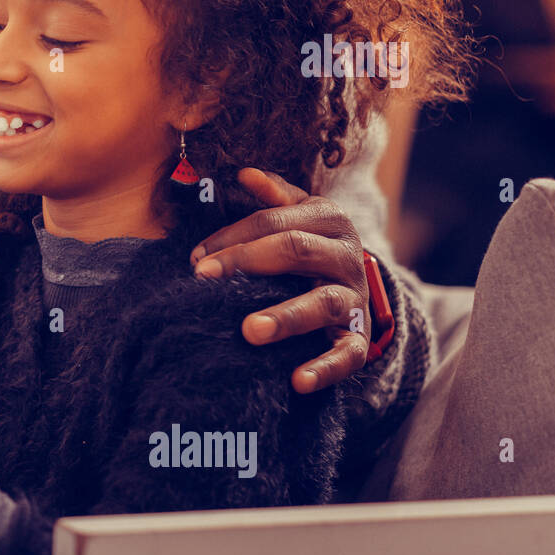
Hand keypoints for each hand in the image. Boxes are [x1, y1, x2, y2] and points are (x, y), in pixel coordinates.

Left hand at [190, 168, 369, 393]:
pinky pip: (348, 354)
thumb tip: (244, 173)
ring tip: (250, 330)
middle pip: (296, 251)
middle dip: (247, 262)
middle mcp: (346, 256)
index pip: (275, 223)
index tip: (194, 258)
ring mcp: (356, 298)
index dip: (232, 237)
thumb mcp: (300, 217)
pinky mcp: (360, 337)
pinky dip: (324, 368)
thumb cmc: (313, 248)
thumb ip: (275, 197)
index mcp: (329, 220)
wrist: (358, 289)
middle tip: (205, 279)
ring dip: (286, 317)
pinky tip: (297, 380)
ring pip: (323, 303)